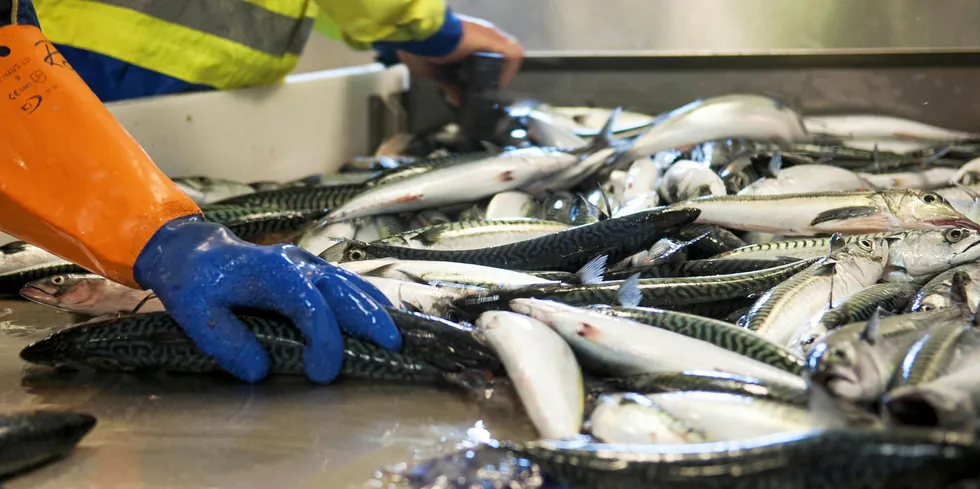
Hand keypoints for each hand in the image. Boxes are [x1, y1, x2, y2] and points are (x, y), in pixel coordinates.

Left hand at [133, 216, 399, 382]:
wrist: (191, 250)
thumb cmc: (194, 283)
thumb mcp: (197, 315)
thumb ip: (228, 343)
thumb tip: (261, 370)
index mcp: (272, 273)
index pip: (311, 308)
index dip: (324, 341)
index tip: (323, 374)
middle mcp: (297, 263)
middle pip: (343, 291)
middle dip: (370, 318)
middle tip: (393, 346)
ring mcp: (307, 262)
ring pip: (350, 284)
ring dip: (374, 308)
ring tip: (396, 332)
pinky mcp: (310, 268)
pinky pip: (345, 282)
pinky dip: (365, 298)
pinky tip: (380, 313)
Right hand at [398, 16, 523, 105]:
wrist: (420, 34)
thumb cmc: (420, 48)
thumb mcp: (435, 72)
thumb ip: (449, 85)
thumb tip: (456, 100)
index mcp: (466, 40)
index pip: (485, 55)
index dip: (486, 72)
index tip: (479, 87)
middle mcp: (480, 35)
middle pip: (499, 56)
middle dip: (496, 74)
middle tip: (487, 89)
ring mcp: (488, 36)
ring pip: (509, 54)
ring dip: (504, 73)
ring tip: (494, 88)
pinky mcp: (493, 39)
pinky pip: (513, 55)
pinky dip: (508, 70)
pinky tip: (498, 83)